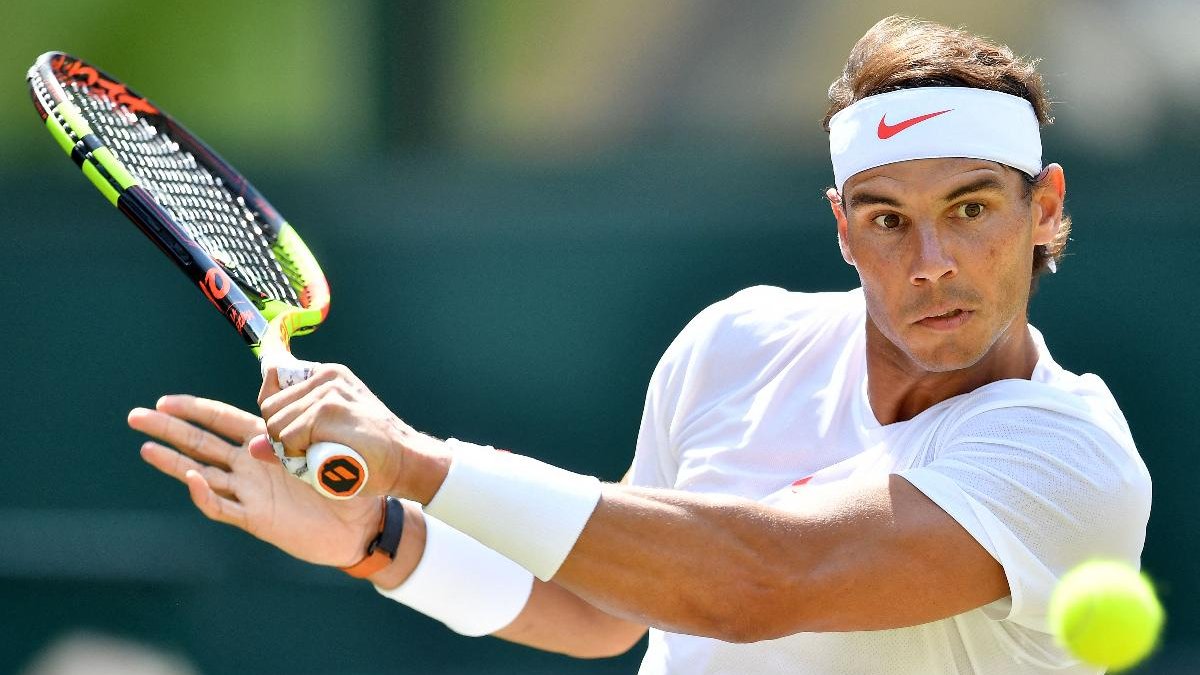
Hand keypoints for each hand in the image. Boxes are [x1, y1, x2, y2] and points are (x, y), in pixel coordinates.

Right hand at [128, 395, 380, 567]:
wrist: (362, 523)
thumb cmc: (347, 478)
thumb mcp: (325, 442)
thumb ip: (300, 422)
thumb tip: (281, 392)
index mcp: (267, 441)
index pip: (222, 419)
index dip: (193, 409)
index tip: (165, 401)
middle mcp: (251, 465)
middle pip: (202, 444)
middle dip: (169, 429)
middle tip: (136, 417)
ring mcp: (250, 492)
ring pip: (203, 474)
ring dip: (175, 462)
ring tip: (145, 448)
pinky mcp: (256, 518)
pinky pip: (224, 507)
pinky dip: (206, 495)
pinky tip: (191, 480)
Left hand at [257, 362, 450, 501]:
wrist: (406, 460)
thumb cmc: (370, 453)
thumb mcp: (329, 435)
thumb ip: (292, 433)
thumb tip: (252, 446)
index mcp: (327, 375)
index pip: (274, 377)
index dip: (272, 406)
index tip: (287, 431)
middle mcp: (325, 377)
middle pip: (269, 406)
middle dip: (280, 435)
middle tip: (309, 450)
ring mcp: (326, 392)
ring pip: (275, 424)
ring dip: (289, 448)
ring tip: (319, 454)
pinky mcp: (326, 410)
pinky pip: (288, 437)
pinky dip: (298, 455)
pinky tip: (322, 457)